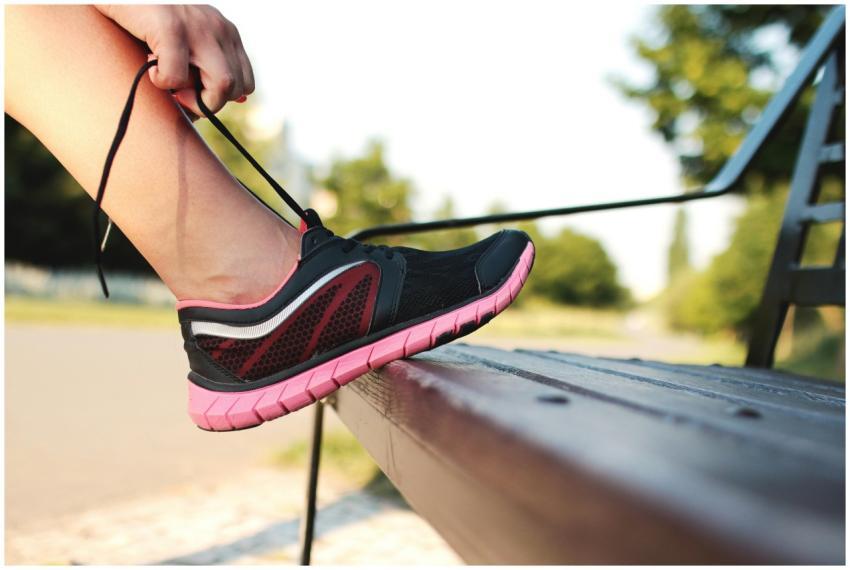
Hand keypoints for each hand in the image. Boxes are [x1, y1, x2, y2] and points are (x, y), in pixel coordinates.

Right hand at [95, 4, 253, 115]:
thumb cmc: (146, 21)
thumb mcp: (184, 44)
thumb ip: (202, 69)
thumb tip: (211, 110)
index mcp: (226, 34)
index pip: (245, 83)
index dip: (221, 98)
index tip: (193, 93)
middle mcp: (219, 29)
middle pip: (237, 88)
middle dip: (208, 103)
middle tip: (179, 94)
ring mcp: (199, 27)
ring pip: (223, 84)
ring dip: (194, 99)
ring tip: (168, 83)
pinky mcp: (171, 27)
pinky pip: (178, 76)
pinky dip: (162, 82)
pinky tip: (149, 66)